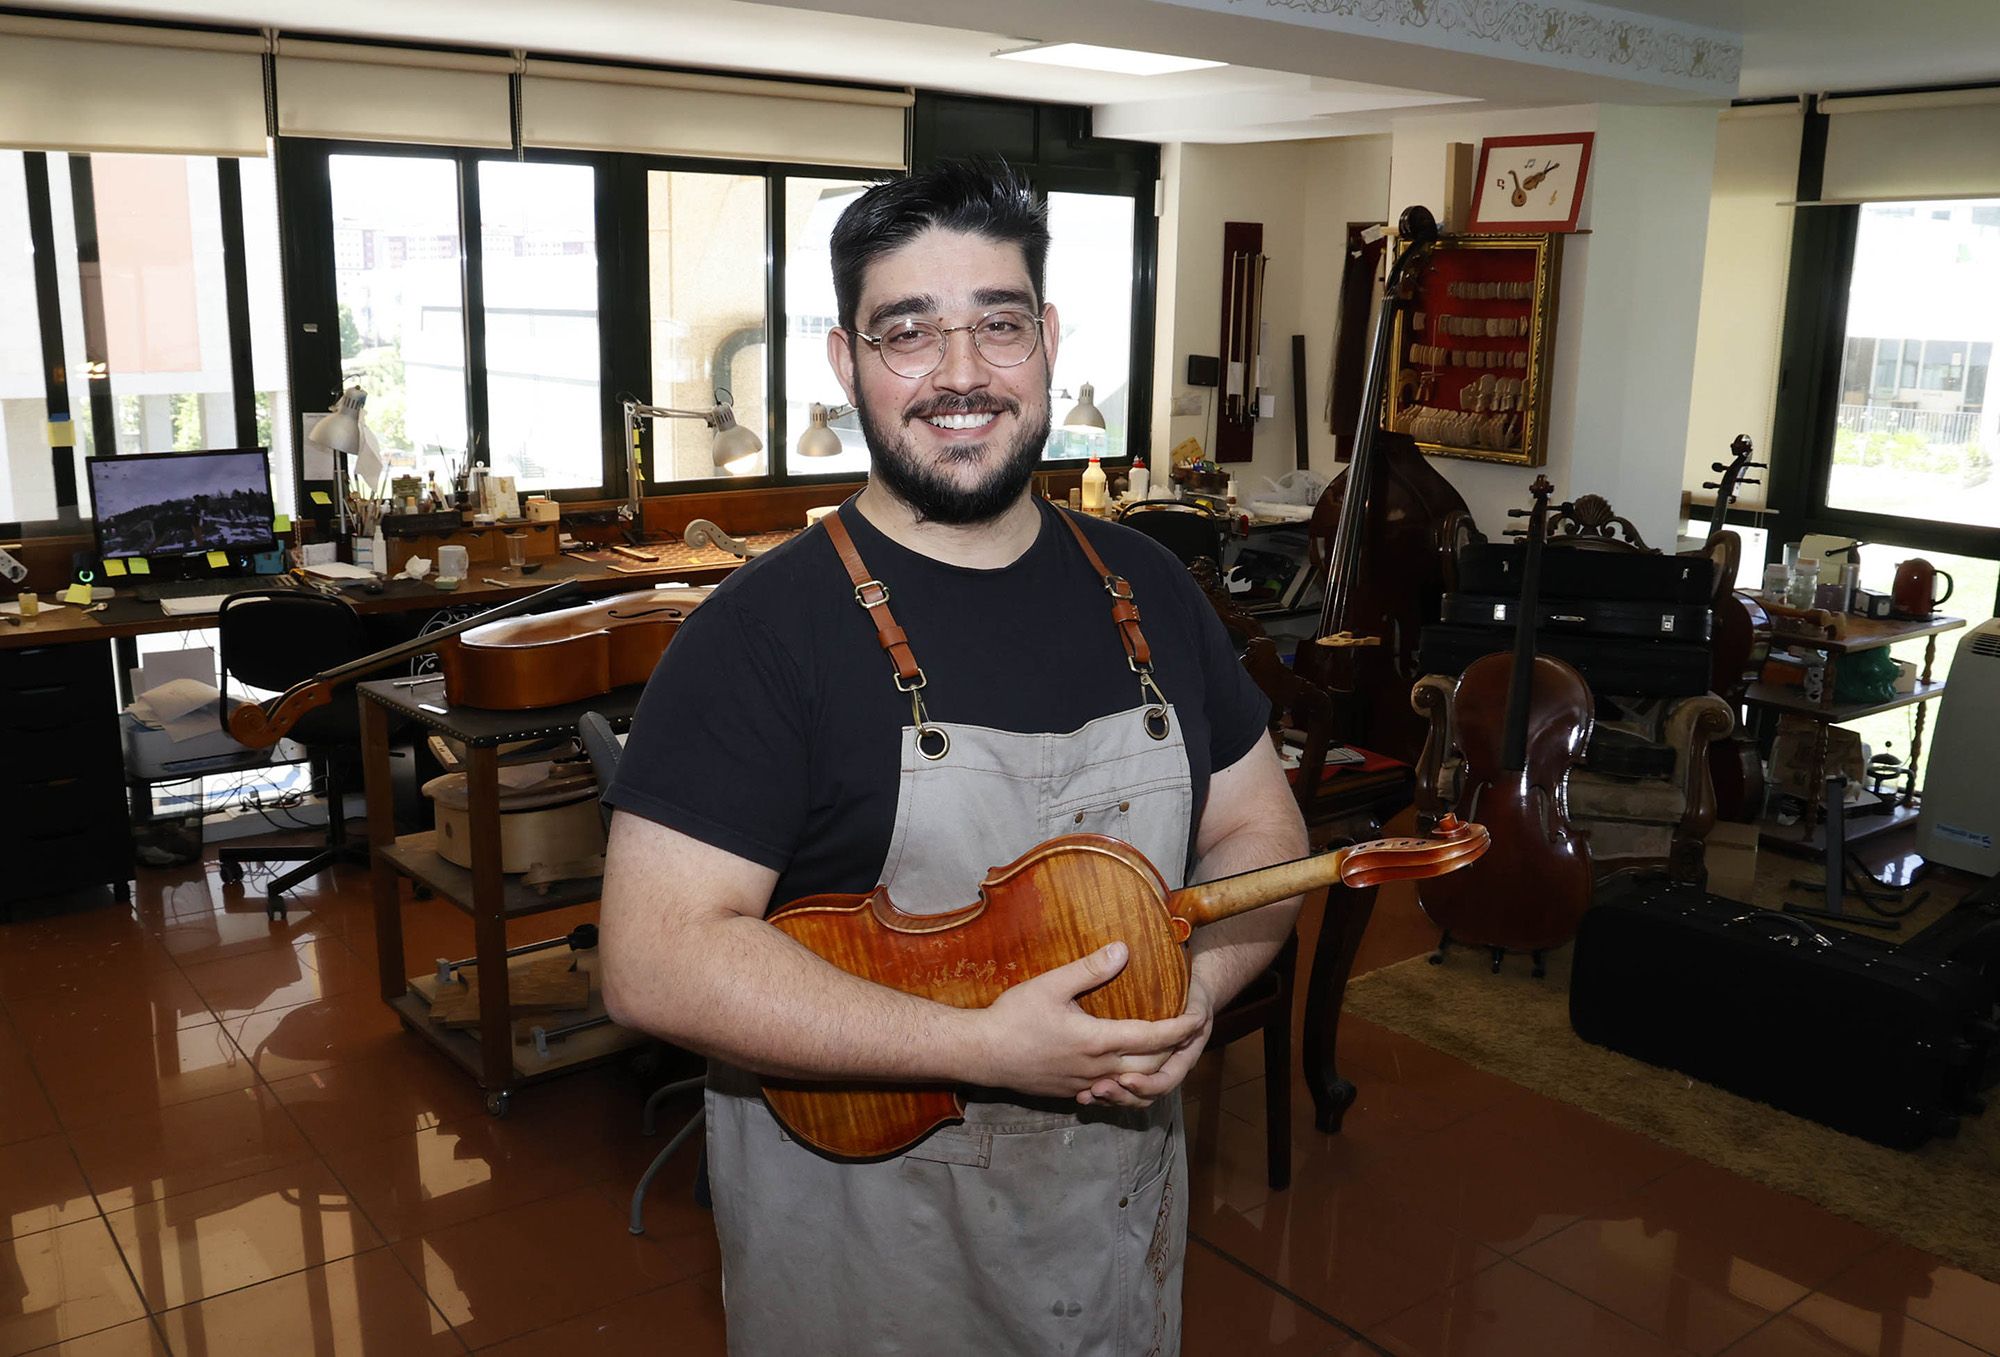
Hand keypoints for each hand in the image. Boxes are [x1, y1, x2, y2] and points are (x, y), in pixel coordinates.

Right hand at [972, 942, 1207, 1099]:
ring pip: (1134, 1086)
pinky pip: (1111, 1094)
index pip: (1154, 1037)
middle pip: (1153, 1066)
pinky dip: (1129, 1085)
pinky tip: (1126, 1071)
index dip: (1181, 1028)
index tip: (1198, 1016)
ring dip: (1156, 1072)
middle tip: (1191, 1034)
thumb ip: (1089, 968)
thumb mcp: (1050, 985)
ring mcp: (1085, 1084)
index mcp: (1098, 1040)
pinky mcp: (1071, 1092)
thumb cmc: (1013, 1018)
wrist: (981, 1055)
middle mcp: (1098, 1068)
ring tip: (1167, 1053)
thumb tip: (1123, 950)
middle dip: (1177, 1051)